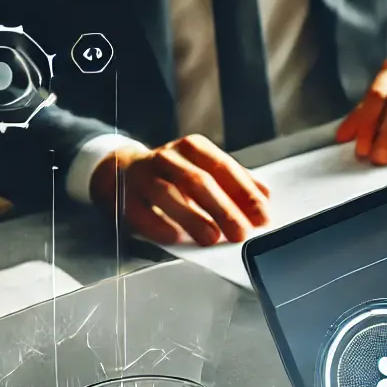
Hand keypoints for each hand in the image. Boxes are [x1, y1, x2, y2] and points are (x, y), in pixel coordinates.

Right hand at [90, 134, 270, 245]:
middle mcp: (167, 157)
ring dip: (192, 217)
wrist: (121, 171)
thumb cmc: (173, 176)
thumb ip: (234, 183)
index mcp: (193, 148)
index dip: (244, 193)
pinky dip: (158, 225)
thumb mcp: (205, 171)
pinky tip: (175, 237)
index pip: (223, 167)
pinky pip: (140, 211)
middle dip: (223, 209)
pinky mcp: (123, 195)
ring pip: (168, 193)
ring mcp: (141, 174)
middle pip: (197, 181)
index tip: (262, 216)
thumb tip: (265, 196)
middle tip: (241, 233)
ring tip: (212, 237)